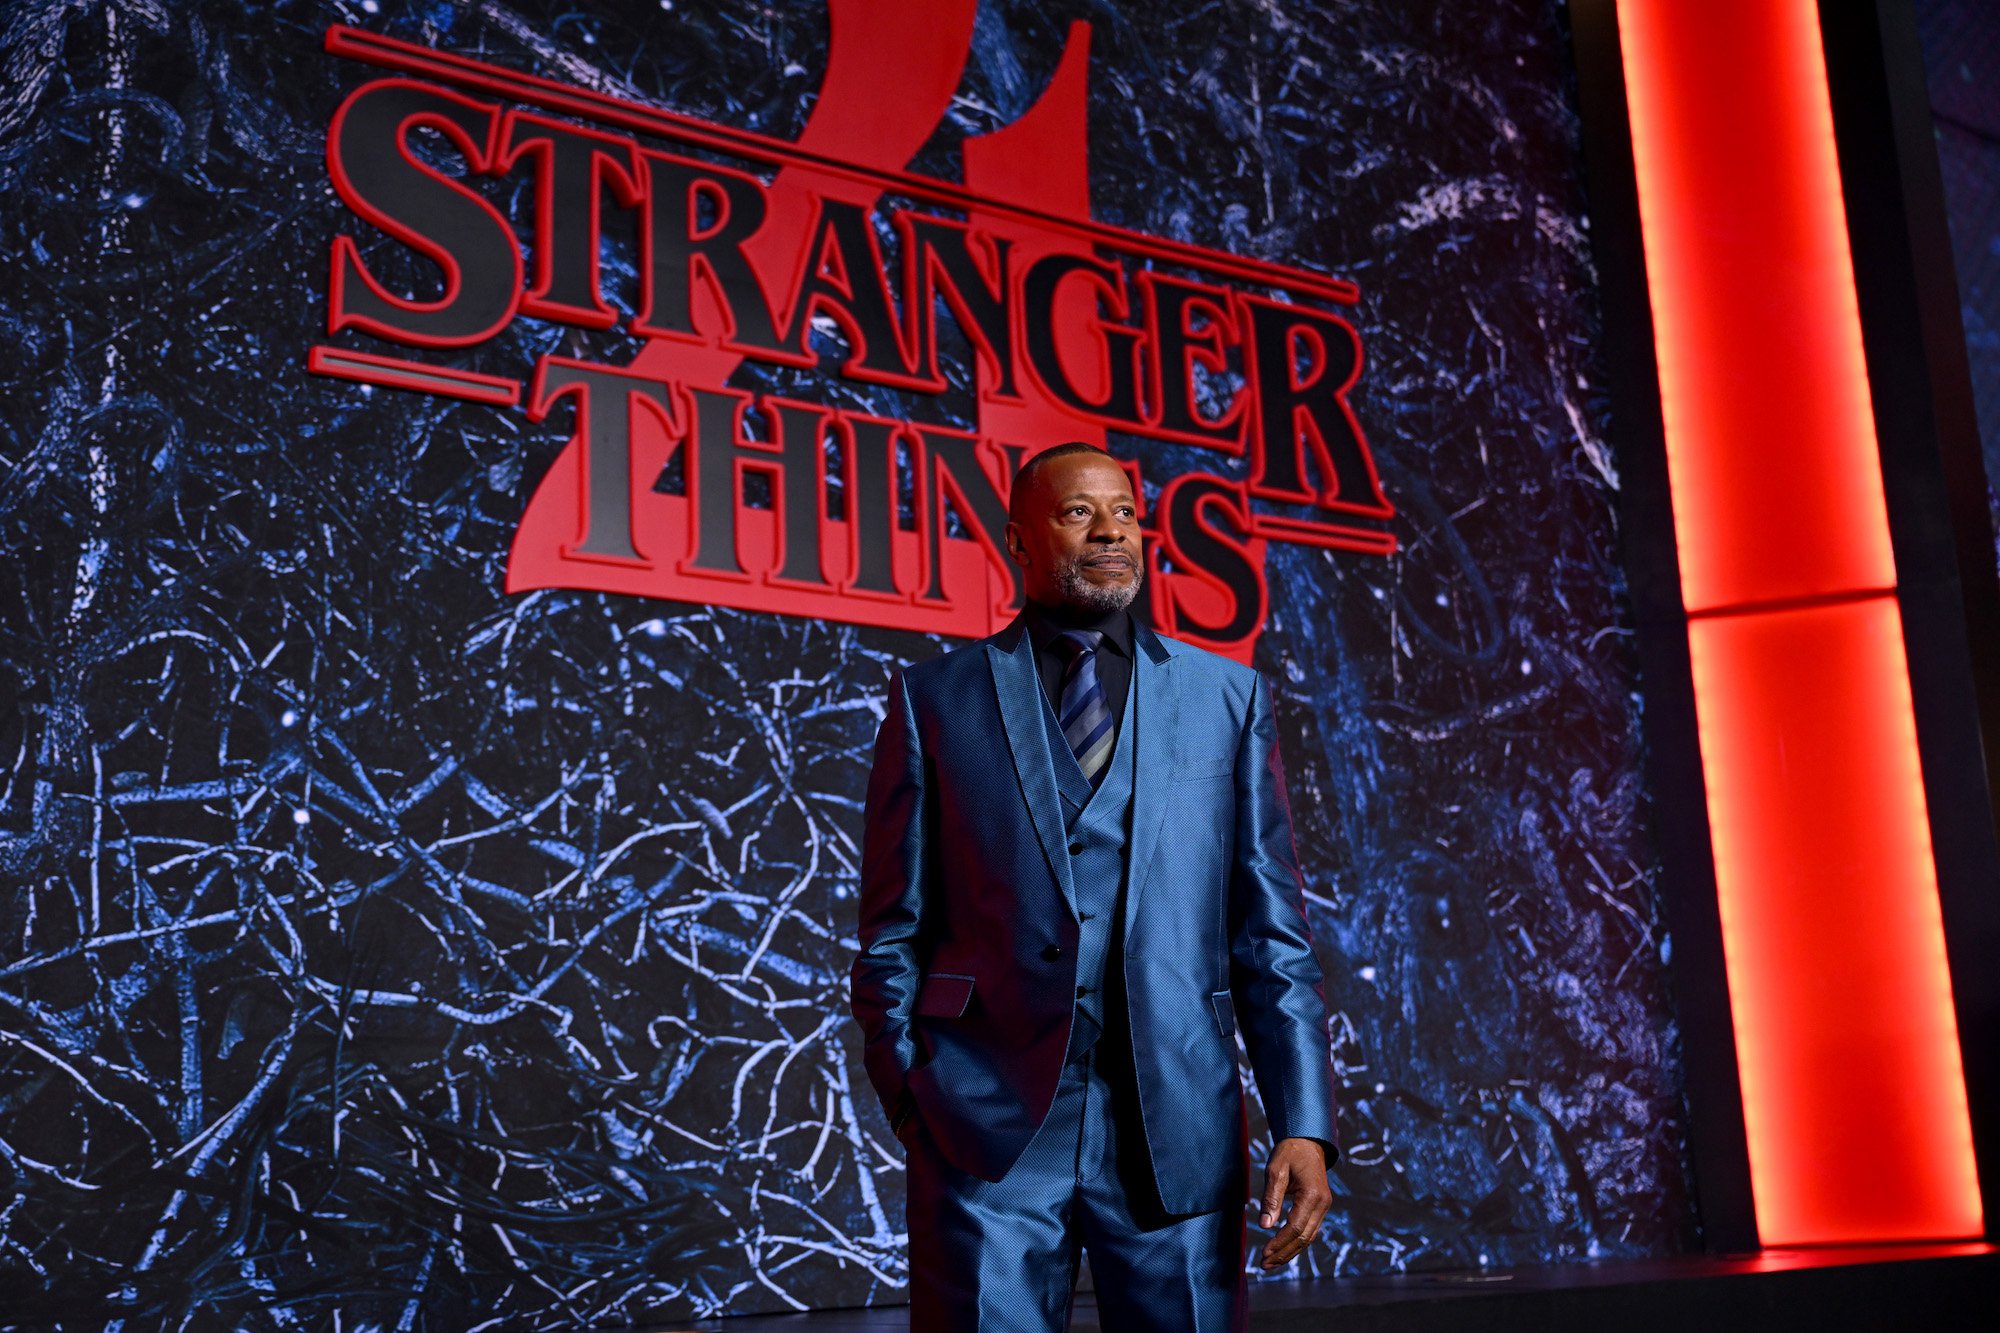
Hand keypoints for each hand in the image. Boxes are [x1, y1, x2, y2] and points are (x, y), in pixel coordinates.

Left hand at [1256, 1137, 1330, 1269]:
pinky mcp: (1320, 1208)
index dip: (1279, 1243)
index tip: (1264, 1253)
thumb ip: (1271, 1198)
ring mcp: (1324, 1207)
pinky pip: (1309, 1230)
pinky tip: (1283, 1250)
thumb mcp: (1276, 1170)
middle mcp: (1323, 1204)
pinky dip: (1296, 1243)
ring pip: (1308, 1238)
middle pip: (1304, 1238)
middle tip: (1264, 1265)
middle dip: (1284, 1253)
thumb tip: (1265, 1225)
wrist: (1308, 1141)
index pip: (1295, 1227)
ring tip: (1271, 1263)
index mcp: (1313, 1195)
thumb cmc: (1290, 1152)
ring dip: (1290, 1252)